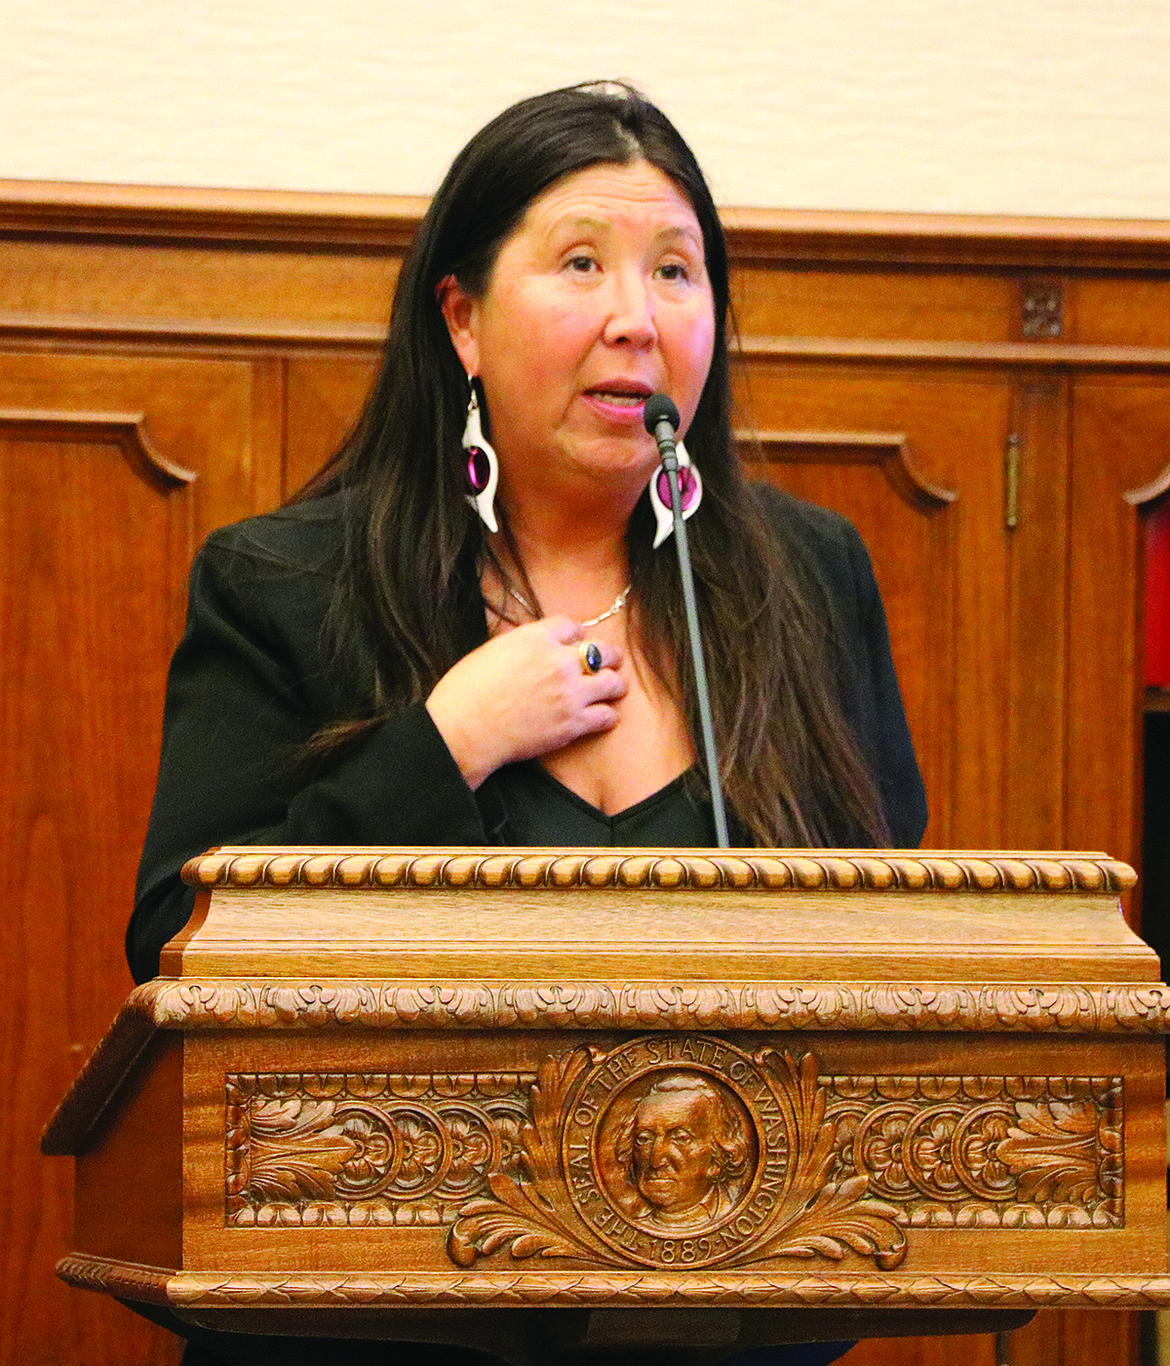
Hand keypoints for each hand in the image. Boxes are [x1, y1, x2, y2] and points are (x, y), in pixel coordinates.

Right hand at [425, 616, 626, 788]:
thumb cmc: (465, 691)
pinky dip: (608, 716)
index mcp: (536, 638)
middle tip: (611, 662)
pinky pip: (607, 716)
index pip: (572, 627)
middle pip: (602, 651)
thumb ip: (519, 644)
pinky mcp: (573, 724)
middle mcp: (559, 661)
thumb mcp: (491, 650)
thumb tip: (531, 642)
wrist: (463, 729)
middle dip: (608, 656)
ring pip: (612, 682)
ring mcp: (570, 693)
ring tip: (614, 688)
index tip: (578, 643)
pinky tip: (604, 716)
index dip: (577, 636)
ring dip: (614, 684)